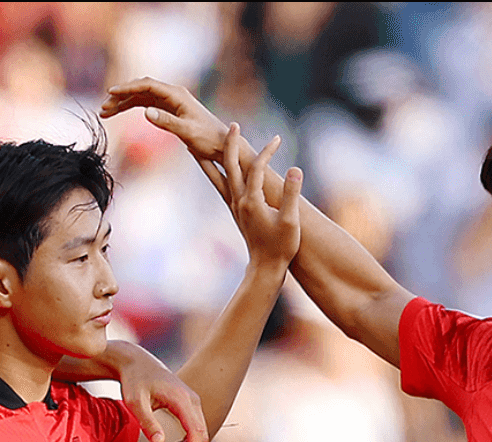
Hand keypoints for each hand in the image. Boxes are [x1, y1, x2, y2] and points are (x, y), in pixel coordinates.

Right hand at [100, 76, 227, 160]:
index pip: (147, 85)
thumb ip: (166, 122)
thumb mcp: (187, 131)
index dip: (127, 88)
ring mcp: (171, 101)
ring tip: (105, 112)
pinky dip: (132, 108)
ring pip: (141, 97)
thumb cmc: (207, 138)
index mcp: (177, 95)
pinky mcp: (170, 110)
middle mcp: (173, 94)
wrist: (221, 145)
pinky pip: (146, 104)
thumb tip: (145, 112)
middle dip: (121, 96)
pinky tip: (120, 112)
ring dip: (124, 103)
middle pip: (141, 89)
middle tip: (103, 108)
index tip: (110, 93)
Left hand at [104, 341, 207, 441]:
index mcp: (182, 400)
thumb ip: (147, 422)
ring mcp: (191, 401)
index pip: (195, 431)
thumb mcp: (135, 402)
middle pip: (201, 434)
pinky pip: (194, 427)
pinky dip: (186, 441)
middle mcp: (192, 400)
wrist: (135, 362)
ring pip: (199, 432)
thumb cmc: (133, 381)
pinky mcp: (187, 404)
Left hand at [213, 123, 301, 271]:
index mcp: (252, 201)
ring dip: (210, 158)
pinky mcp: (235, 211)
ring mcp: (235, 206)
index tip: (278, 138)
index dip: (267, 152)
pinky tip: (211, 167)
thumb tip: (295, 168)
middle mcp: (239, 201)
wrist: (266, 268)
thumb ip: (291, 194)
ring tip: (196, 143)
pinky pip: (221, 186)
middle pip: (230, 166)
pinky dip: (213, 173)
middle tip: (233, 124)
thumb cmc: (281, 247)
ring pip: (218, 176)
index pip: (257, 168)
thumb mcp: (291, 221)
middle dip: (231, 144)